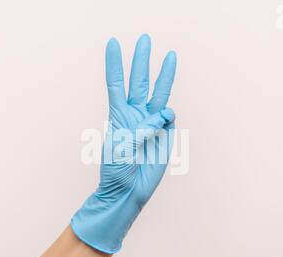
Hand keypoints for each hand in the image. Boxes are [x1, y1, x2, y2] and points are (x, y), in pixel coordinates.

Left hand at [71, 34, 176, 253]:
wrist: (128, 192)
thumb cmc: (117, 170)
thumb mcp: (122, 146)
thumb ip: (141, 128)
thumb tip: (164, 115)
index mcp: (119, 114)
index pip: (116, 83)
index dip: (114, 63)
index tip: (112, 43)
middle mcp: (135, 114)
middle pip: (139, 81)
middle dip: (142, 60)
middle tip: (144, 39)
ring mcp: (152, 124)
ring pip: (159, 93)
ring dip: (164, 75)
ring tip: (170, 55)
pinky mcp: (166, 134)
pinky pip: (169, 118)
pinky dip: (167, 116)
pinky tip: (164, 120)